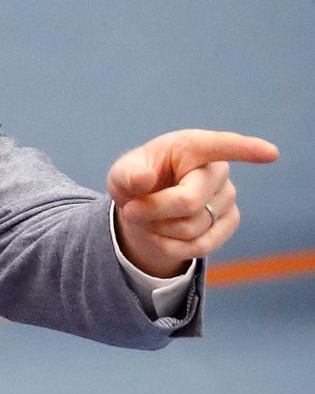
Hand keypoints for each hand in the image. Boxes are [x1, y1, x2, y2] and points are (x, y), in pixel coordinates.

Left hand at [107, 128, 277, 276]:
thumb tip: (143, 180)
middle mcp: (217, 170)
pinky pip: (202, 246)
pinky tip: (163, 237)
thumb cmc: (136, 182)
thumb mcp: (121, 175)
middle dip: (154, 213)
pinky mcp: (229, 221)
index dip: (248, 150)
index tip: (271, 154)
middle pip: (188, 202)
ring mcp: (227, 196)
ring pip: (193, 228)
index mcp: (193, 147)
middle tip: (132, 211)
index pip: (224, 146)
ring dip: (160, 231)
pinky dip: (173, 248)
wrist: (145, 208)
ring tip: (150, 220)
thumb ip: (128, 175)